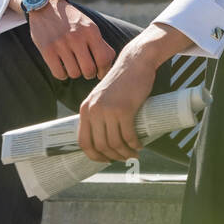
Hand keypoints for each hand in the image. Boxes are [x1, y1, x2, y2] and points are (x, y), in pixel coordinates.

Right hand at [24, 0, 115, 80]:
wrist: (45, 6)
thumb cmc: (72, 20)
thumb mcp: (89, 26)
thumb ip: (100, 44)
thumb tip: (107, 66)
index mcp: (91, 31)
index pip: (104, 59)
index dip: (104, 70)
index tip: (100, 73)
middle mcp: (77, 37)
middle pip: (89, 70)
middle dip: (89, 74)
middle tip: (85, 70)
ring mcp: (61, 44)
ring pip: (74, 74)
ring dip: (75, 73)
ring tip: (73, 65)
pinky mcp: (47, 50)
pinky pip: (59, 74)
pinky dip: (62, 74)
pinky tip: (62, 67)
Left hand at [76, 43, 156, 162]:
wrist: (135, 63)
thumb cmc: (122, 82)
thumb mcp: (102, 98)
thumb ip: (99, 115)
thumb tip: (103, 139)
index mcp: (86, 109)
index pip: (83, 141)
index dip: (94, 155)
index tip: (105, 160)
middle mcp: (94, 111)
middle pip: (100, 145)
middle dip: (113, 157)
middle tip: (124, 158)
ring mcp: (108, 110)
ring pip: (114, 143)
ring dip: (125, 153)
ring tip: (134, 153)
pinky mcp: (124, 109)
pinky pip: (128, 135)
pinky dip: (134, 144)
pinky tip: (139, 145)